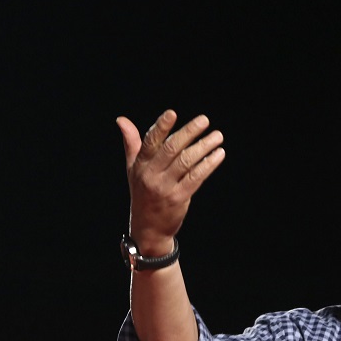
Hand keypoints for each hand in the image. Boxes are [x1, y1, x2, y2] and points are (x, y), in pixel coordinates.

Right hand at [118, 110, 224, 253]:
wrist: (148, 228)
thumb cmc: (142, 193)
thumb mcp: (133, 169)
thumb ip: (132, 143)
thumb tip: (122, 120)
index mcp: (140, 165)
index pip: (150, 142)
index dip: (161, 127)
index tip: (172, 113)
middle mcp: (151, 175)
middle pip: (171, 149)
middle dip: (189, 132)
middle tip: (204, 120)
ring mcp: (165, 187)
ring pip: (186, 162)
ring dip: (204, 147)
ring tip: (217, 136)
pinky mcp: (179, 198)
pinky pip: (196, 177)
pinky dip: (209, 164)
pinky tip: (218, 154)